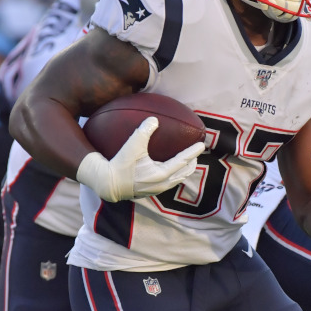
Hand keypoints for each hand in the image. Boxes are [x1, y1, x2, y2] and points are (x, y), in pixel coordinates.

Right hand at [76, 116, 205, 202]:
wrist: (108, 184)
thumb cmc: (121, 164)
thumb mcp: (133, 145)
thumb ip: (144, 131)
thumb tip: (154, 119)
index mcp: (161, 173)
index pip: (182, 161)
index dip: (193, 152)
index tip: (202, 145)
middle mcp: (162, 183)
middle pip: (183, 173)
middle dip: (192, 163)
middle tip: (197, 154)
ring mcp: (157, 189)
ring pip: (177, 180)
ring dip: (184, 171)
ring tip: (188, 163)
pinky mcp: (151, 191)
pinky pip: (169, 183)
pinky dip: (175, 175)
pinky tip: (171, 170)